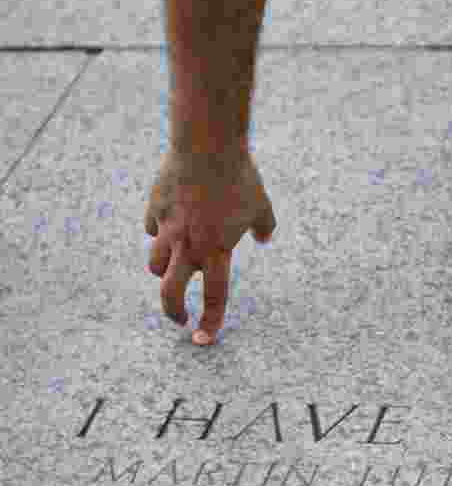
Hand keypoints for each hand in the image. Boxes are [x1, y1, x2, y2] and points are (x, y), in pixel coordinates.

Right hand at [144, 144, 275, 344]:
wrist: (207, 146)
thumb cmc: (240, 178)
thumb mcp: (262, 205)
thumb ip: (263, 226)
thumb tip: (265, 237)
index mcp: (217, 251)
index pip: (215, 297)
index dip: (210, 322)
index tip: (202, 339)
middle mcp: (189, 245)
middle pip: (170, 292)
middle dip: (172, 311)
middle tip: (179, 318)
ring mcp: (167, 228)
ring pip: (156, 263)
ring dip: (164, 271)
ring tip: (174, 268)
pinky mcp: (154, 208)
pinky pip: (152, 228)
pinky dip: (159, 232)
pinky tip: (170, 222)